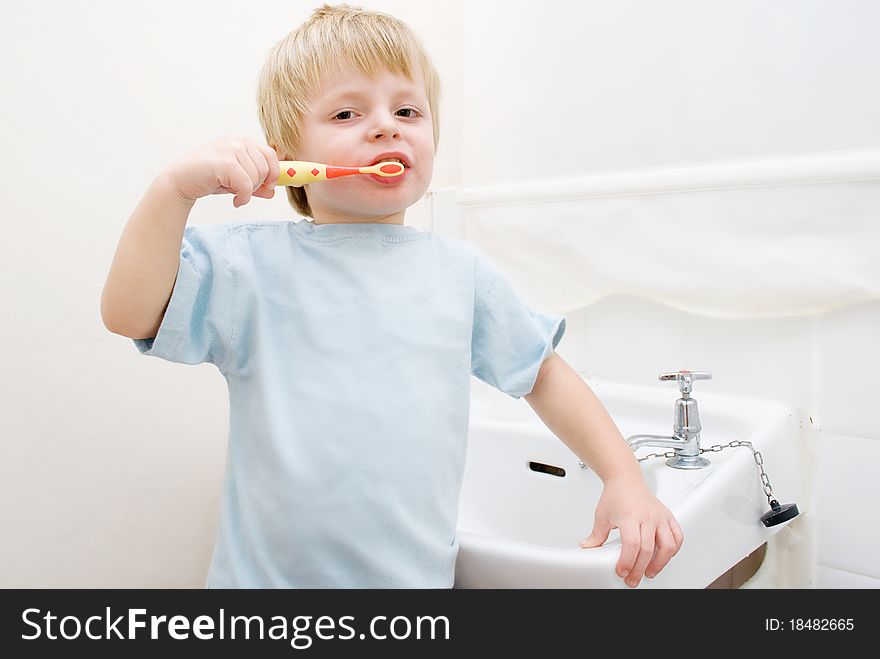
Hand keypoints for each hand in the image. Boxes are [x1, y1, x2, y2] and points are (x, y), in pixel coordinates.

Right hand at [163, 136, 279, 207]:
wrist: (181, 180)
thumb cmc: (208, 178)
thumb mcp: (236, 180)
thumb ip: (255, 184)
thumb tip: (273, 192)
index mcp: (242, 141)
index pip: (270, 155)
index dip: (274, 173)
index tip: (268, 186)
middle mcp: (238, 141)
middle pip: (265, 169)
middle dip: (257, 185)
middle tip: (241, 191)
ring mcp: (231, 149)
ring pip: (257, 178)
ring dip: (248, 192)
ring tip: (234, 193)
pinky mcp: (225, 162)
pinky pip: (247, 186)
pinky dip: (243, 198)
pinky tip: (235, 201)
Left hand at [579, 475, 683, 587]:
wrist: (626, 479)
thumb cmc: (615, 496)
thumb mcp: (601, 516)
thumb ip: (596, 535)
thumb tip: (587, 547)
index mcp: (629, 517)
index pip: (632, 544)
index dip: (628, 561)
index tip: (622, 571)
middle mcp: (647, 517)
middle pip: (648, 549)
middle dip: (640, 569)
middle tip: (633, 579)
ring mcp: (659, 517)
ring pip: (668, 545)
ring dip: (660, 563)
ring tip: (650, 572)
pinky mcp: (668, 516)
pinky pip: (678, 536)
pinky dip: (674, 549)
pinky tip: (665, 557)